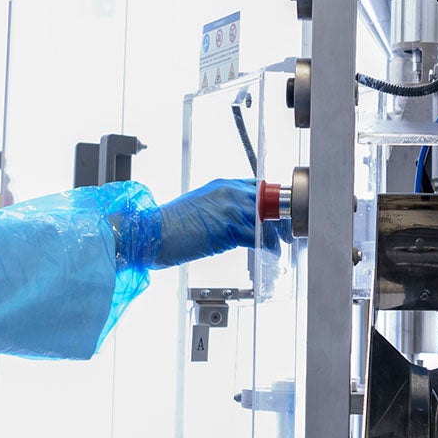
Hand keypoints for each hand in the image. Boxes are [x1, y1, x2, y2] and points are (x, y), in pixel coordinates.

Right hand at [154, 178, 281, 267]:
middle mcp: (230, 192)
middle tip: (284, 231)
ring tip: (277, 245)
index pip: (258, 186)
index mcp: (224, 185)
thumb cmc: (172, 224)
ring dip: (275, 234)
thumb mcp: (202, 205)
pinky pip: (258, 237)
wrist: (152, 232)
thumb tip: (242, 218)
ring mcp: (230, 209)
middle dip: (279, 217)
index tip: (277, 214)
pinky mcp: (228, 229)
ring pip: (266, 219)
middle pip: (268, 201)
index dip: (271, 201)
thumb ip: (224, 206)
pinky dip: (267, 246)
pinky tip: (268, 252)